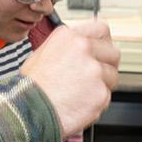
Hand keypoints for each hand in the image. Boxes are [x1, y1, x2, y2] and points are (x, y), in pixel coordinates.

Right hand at [19, 20, 120, 135]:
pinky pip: (107, 96)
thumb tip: (80, 48)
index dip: (103, 43)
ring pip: (112, 76)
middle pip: (113, 53)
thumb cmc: (30, 87)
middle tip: (95, 76)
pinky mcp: (101, 92)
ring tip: (80, 93)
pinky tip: (79, 104)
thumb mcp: (42, 54)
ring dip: (101, 85)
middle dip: (107, 65)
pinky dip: (96, 103)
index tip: (102, 51)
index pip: (102, 30)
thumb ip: (67, 48)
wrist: (28, 111)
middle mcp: (84, 49)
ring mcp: (94, 71)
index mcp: (69, 37)